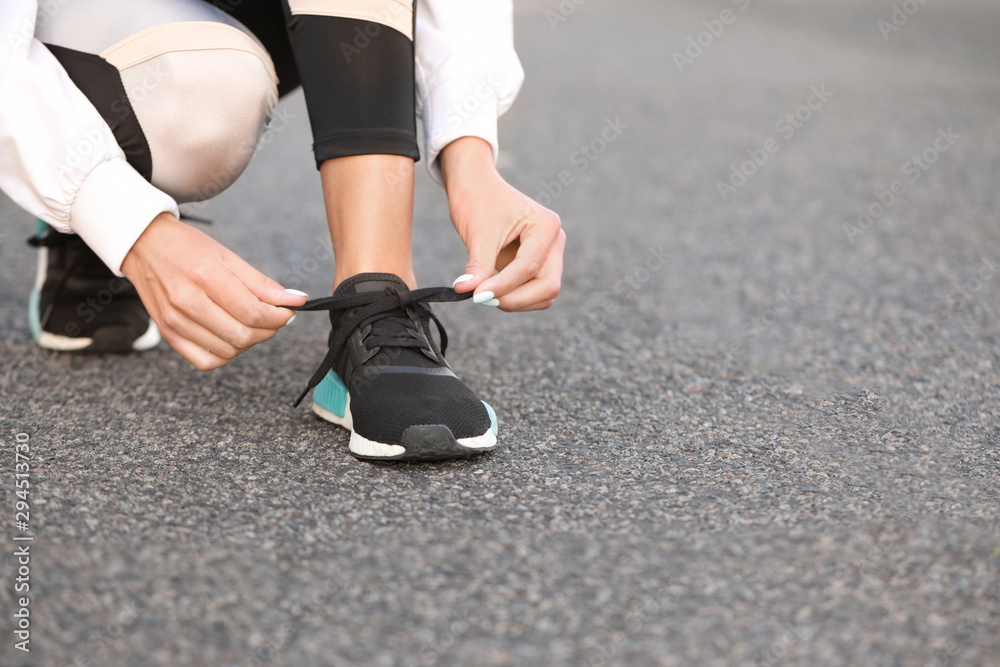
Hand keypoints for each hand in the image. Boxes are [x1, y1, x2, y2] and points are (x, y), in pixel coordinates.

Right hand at [120, 212, 305, 369]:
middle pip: (242, 335)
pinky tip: (231, 337)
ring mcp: (175, 321)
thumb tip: (295, 301)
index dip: (279, 317)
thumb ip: (262, 284)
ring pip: (228, 351)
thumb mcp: (228, 256)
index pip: (253, 312)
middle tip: (274, 318)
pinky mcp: (167, 334)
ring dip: (250, 342)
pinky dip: (226, 355)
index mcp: (205, 277)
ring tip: (252, 324)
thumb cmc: (187, 247)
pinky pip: (205, 361)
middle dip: (268, 330)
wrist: (143, 245)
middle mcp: (187, 302)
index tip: (289, 311)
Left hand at [439, 137, 564, 311]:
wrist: (477, 187)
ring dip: (516, 301)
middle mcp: (555, 240)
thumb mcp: (477, 235)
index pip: (529, 267)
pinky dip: (516, 298)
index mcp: (546, 226)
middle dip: (516, 298)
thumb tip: (467, 292)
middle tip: (482, 299)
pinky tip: (492, 289)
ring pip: (544, 294)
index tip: (476, 296)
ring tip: (484, 292)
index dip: (503, 286)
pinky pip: (536, 292)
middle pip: (547, 285)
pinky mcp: (541, 265)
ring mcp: (551, 254)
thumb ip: (478, 266)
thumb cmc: (478, 202)